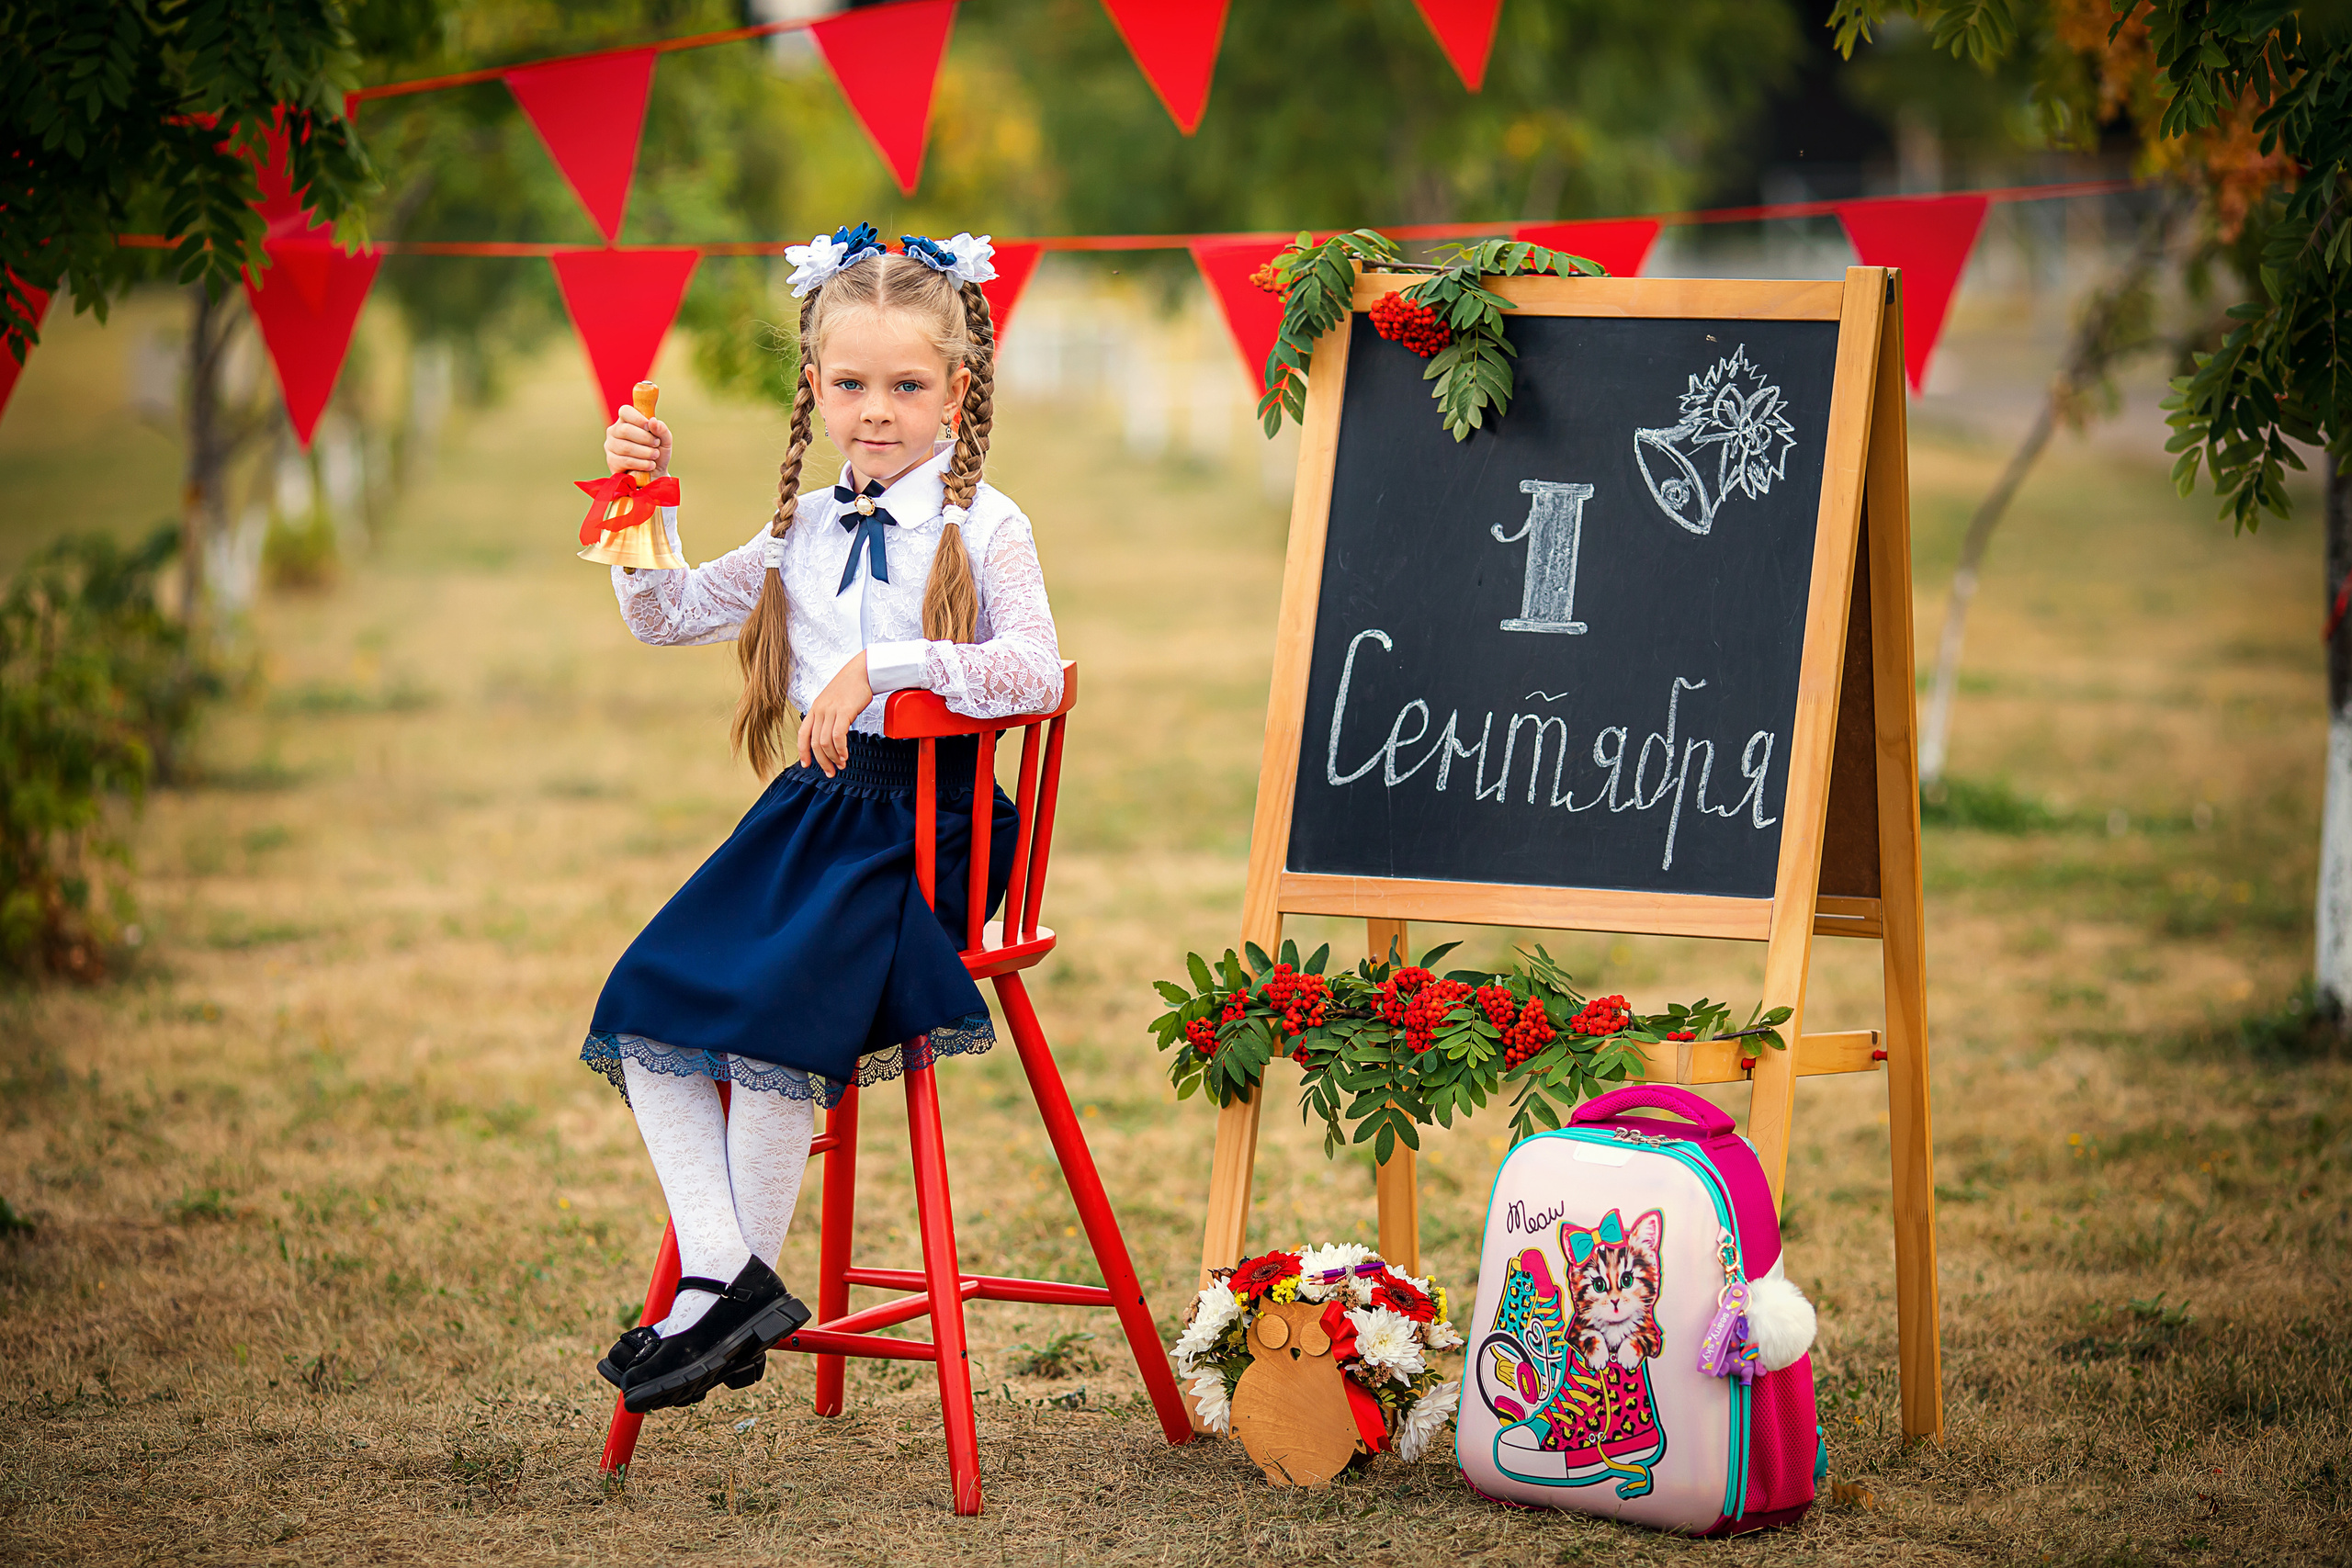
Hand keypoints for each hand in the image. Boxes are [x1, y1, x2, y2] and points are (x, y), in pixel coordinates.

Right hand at [605, 404, 670, 478]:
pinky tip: (650, 465)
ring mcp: (611, 446)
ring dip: (645, 452)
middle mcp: (615, 431)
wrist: (655, 474)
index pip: (625, 411)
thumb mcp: (664, 440)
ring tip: (655, 455)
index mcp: (626, 421)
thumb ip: (662, 430)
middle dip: (645, 438)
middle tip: (656, 444)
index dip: (637, 418)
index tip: (649, 427)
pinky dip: (641, 463)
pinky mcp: (612, 461)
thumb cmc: (657, 453)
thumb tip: (653, 421)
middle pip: (625, 430)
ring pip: (625, 447)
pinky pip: (625, 461)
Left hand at [797, 653, 873, 776]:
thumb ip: (828, 716)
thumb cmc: (850, 686)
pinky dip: (840, 749)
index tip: (807, 764)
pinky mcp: (844, 711)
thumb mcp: (833, 701)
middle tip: (830, 772)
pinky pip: (838, 736)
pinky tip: (845, 755)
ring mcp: (831, 711)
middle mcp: (819, 710)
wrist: (862, 671)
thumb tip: (829, 735)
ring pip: (825, 742)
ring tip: (841, 765)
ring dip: (833, 758)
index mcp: (815, 709)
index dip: (803, 752)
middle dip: (822, 761)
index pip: (802, 734)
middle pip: (814, 743)